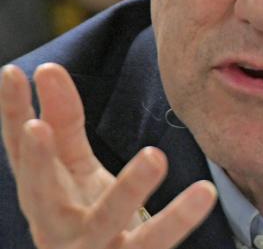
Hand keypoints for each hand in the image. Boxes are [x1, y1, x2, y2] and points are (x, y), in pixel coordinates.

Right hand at [0, 63, 216, 247]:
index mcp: (45, 200)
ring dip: (128, 188)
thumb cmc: (89, 222)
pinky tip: (205, 192)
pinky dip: (177, 220)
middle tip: (36, 127)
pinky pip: (154, 244)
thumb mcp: (74, 175)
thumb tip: (47, 69)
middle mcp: (59, 229)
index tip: (13, 72)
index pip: (22, 154)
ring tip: (155, 156)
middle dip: (38, 163)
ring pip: (106, 221)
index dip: (12, 114)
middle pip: (42, 196)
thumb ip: (65, 128)